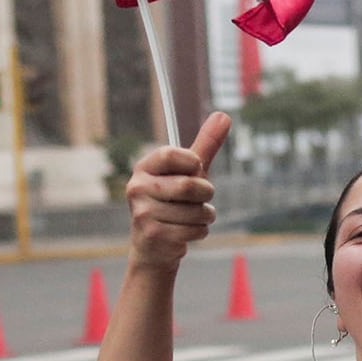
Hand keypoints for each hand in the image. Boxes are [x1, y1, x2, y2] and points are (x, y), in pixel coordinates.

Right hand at [126, 112, 229, 268]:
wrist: (155, 245)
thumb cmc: (175, 201)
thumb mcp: (190, 171)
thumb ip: (206, 145)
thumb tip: (224, 115)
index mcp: (144, 167)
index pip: (172, 155)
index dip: (193, 163)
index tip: (195, 169)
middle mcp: (137, 187)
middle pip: (189, 185)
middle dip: (205, 194)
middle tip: (198, 198)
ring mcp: (143, 212)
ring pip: (196, 211)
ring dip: (204, 216)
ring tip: (188, 218)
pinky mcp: (153, 235)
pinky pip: (195, 230)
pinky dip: (199, 231)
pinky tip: (184, 232)